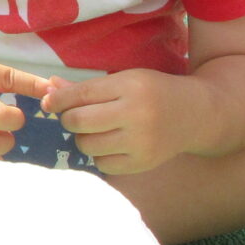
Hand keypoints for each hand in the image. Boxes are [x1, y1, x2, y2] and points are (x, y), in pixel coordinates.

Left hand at [42, 68, 191, 174]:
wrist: (196, 114)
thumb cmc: (153, 92)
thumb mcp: (124, 79)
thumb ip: (86, 87)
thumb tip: (49, 89)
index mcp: (131, 87)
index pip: (81, 94)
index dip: (58, 99)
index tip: (49, 102)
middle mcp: (137, 115)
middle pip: (79, 122)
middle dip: (69, 119)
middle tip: (75, 116)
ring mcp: (141, 142)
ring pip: (87, 145)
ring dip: (82, 138)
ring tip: (96, 130)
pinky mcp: (143, 163)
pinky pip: (102, 164)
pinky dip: (99, 155)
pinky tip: (110, 144)